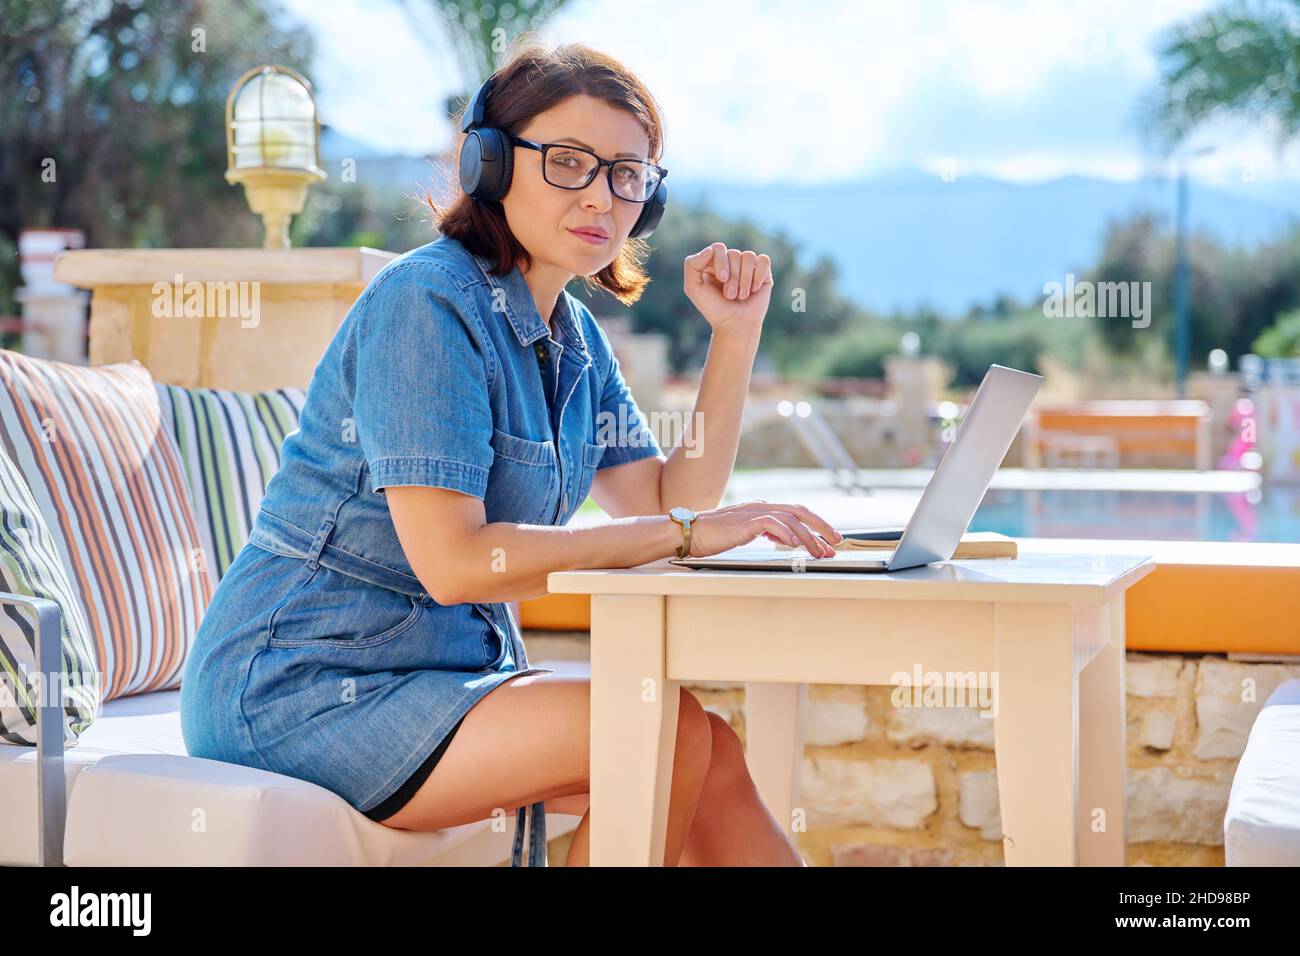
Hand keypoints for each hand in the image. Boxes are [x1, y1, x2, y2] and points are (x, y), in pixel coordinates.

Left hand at [683, 242, 773, 336]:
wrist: (735, 325)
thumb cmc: (714, 308)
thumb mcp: (693, 288)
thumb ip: (692, 265)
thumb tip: (710, 249)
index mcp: (713, 262)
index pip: (718, 248)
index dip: (721, 262)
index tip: (721, 280)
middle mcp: (730, 262)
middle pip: (734, 253)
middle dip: (733, 277)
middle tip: (730, 295)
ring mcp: (747, 266)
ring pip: (749, 256)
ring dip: (744, 280)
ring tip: (741, 296)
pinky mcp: (763, 272)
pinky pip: (764, 260)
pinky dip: (759, 275)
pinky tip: (754, 289)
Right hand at [686, 500, 842, 558]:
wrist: (687, 532)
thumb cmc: (712, 536)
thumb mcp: (745, 533)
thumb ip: (765, 532)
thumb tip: (785, 539)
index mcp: (762, 509)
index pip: (797, 513)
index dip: (817, 525)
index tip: (829, 540)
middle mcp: (761, 507)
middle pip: (800, 511)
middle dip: (822, 527)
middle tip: (837, 542)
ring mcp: (753, 513)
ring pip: (791, 520)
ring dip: (809, 537)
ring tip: (819, 552)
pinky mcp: (744, 522)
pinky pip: (771, 524)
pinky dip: (786, 533)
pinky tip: (795, 545)